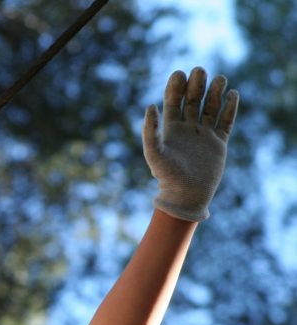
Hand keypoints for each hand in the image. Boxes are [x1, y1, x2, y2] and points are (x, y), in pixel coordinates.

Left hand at [142, 67, 239, 221]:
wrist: (186, 196)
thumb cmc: (166, 177)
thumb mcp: (154, 153)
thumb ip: (150, 131)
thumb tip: (149, 106)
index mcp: (170, 129)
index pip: (173, 101)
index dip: (176, 87)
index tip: (180, 73)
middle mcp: (187, 129)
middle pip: (193, 100)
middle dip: (196, 85)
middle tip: (200, 70)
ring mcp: (204, 134)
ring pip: (211, 107)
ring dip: (215, 92)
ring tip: (220, 79)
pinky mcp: (219, 143)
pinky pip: (226, 121)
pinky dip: (229, 108)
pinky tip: (232, 94)